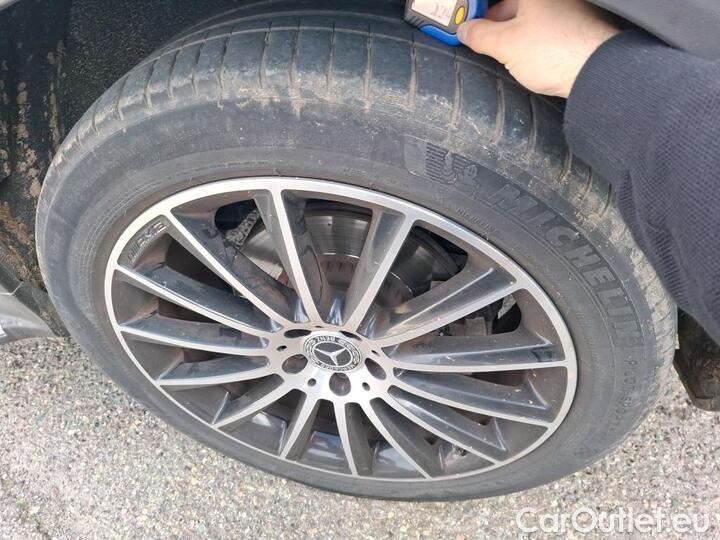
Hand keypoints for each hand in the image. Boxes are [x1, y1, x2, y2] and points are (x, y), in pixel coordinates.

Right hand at [458, 0, 618, 97]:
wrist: (598, 72)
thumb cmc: (556, 50)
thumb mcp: (504, 44)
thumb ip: (480, 35)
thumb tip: (466, 30)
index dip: (481, 9)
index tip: (469, 21)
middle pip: (516, 4)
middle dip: (496, 22)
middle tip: (481, 39)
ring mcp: (569, 12)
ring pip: (531, 19)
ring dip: (514, 34)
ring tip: (504, 55)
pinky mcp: (577, 31)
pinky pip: (547, 32)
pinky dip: (533, 42)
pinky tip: (528, 59)